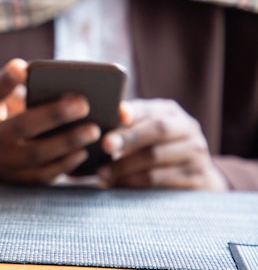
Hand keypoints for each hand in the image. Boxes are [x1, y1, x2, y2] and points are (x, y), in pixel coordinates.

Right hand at [0, 59, 100, 183]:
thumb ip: (7, 92)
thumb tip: (51, 84)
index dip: (5, 80)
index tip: (21, 66)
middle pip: (21, 126)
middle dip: (54, 115)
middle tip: (84, 103)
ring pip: (35, 155)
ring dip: (67, 143)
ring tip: (93, 130)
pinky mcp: (9, 178)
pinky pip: (38, 176)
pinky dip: (62, 166)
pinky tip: (83, 153)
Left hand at [98, 99, 228, 189]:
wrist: (193, 177)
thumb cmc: (153, 149)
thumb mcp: (142, 132)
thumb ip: (124, 124)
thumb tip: (95, 121)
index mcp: (170, 112)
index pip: (150, 107)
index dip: (133, 111)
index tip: (116, 115)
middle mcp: (187, 129)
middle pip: (158, 130)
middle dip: (128, 137)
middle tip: (105, 145)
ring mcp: (196, 154)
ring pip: (156, 157)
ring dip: (125, 166)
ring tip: (102, 172)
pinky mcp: (197, 179)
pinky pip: (161, 181)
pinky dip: (135, 183)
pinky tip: (118, 184)